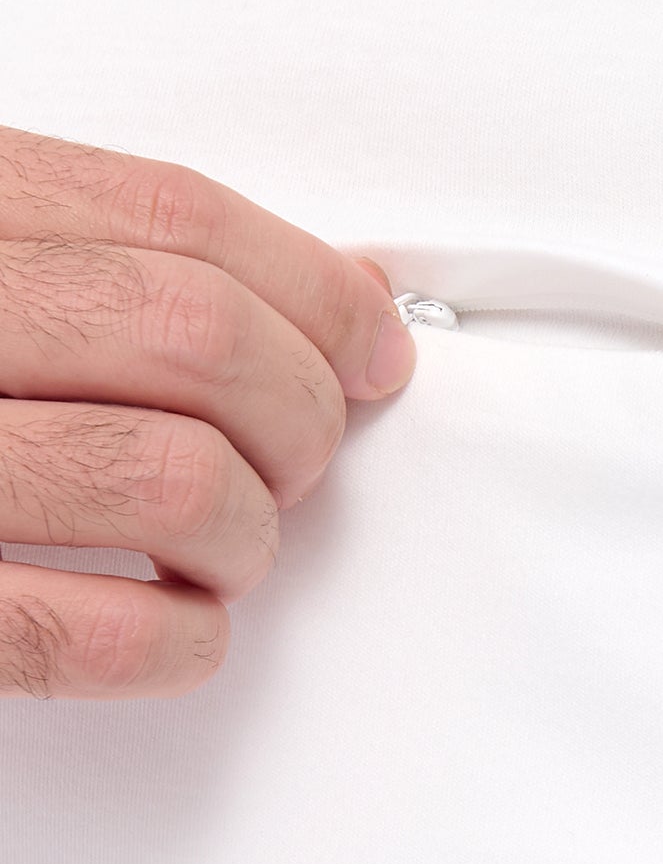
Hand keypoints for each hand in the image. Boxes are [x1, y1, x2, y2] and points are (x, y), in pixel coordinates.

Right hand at [0, 127, 413, 699]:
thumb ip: (100, 254)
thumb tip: (341, 296)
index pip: (176, 219)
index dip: (315, 288)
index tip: (375, 344)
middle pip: (198, 341)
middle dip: (302, 410)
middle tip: (304, 453)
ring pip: (169, 482)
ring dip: (250, 531)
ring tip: (230, 544)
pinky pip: (85, 637)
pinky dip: (182, 644)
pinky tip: (183, 629)